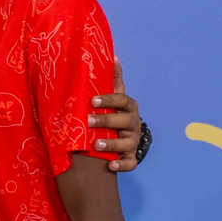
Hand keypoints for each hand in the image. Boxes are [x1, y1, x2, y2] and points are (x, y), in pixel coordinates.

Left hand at [90, 57, 142, 171]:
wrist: (121, 136)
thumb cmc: (113, 112)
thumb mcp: (113, 97)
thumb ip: (113, 79)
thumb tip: (112, 54)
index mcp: (128, 107)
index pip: (123, 100)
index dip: (109, 99)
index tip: (92, 100)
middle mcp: (133, 123)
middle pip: (125, 120)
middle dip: (107, 120)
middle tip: (88, 121)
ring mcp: (133, 141)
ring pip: (127, 143)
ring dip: (112, 144)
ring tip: (96, 145)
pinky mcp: (131, 157)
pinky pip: (131, 163)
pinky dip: (122, 165)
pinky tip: (110, 166)